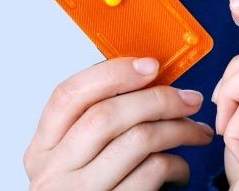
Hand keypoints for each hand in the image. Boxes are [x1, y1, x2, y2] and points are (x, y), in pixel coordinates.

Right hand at [23, 57, 213, 189]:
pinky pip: (152, 173)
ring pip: (138, 140)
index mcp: (42, 149)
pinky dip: (176, 164)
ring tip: (196, 132)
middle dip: (159, 99)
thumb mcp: (77, 158)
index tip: (152, 65)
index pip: (68, 95)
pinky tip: (180, 167)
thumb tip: (148, 77)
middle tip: (190, 99)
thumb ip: (98, 122)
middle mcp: (53, 173)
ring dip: (178, 129)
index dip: (113, 73)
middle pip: (108, 115)